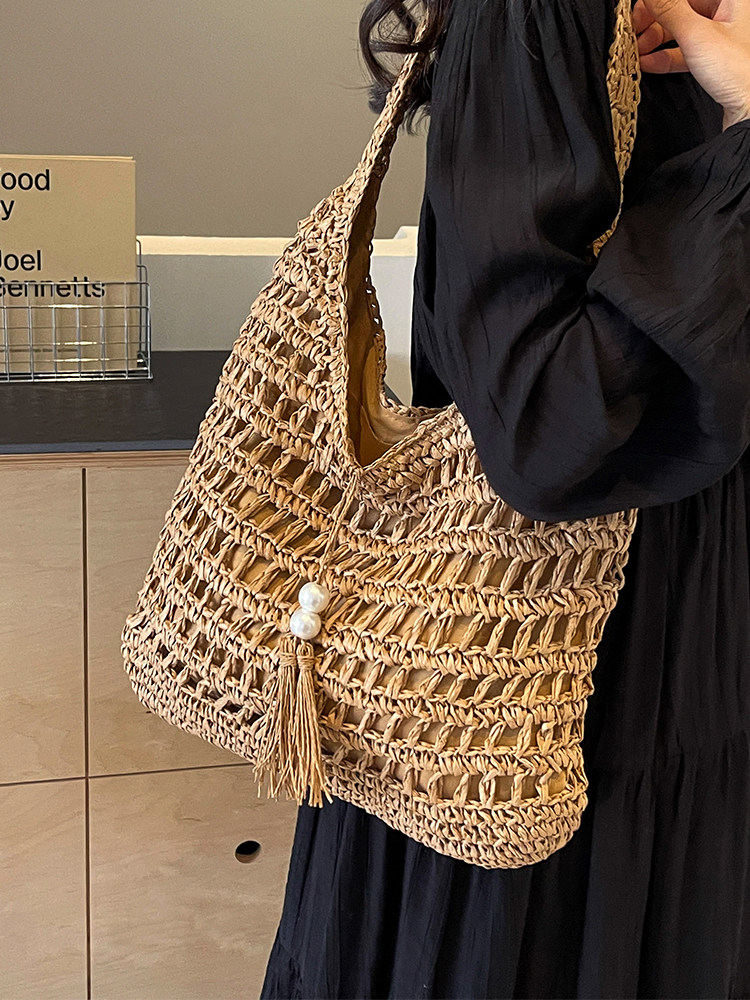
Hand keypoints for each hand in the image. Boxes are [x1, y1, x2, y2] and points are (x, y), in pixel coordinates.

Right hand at [631, 0, 749, 129]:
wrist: (749, 110)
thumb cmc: (740, 72)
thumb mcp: (697, 36)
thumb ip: (670, 9)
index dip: (657, 1)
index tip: (638, 10)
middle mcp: (726, 11)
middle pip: (680, 7)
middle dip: (654, 20)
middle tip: (635, 32)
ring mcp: (719, 34)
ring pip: (680, 29)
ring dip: (655, 40)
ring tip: (638, 50)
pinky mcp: (712, 57)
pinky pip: (684, 50)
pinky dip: (665, 56)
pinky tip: (648, 63)